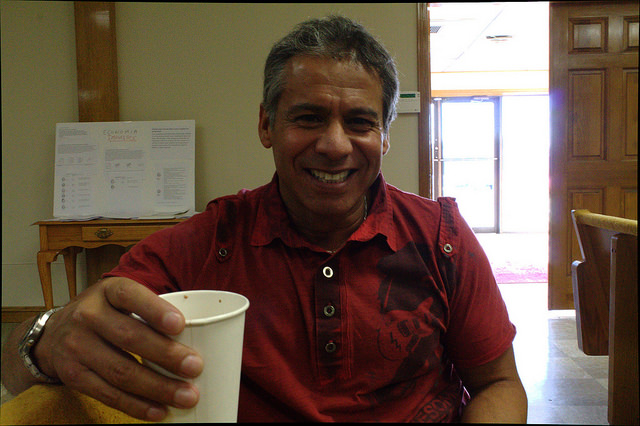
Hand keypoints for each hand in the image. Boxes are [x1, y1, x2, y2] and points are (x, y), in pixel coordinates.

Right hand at [33, 277, 203, 420]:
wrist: (53, 335)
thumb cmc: (104, 313)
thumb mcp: (120, 299)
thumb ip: (150, 310)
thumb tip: (201, 333)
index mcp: (108, 292)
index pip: (130, 296)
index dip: (155, 310)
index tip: (180, 325)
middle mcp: (88, 316)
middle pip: (129, 337)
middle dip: (166, 355)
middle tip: (195, 367)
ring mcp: (77, 347)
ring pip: (121, 371)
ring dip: (158, 387)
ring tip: (186, 396)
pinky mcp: (73, 376)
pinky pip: (108, 394)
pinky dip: (137, 405)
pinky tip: (159, 411)